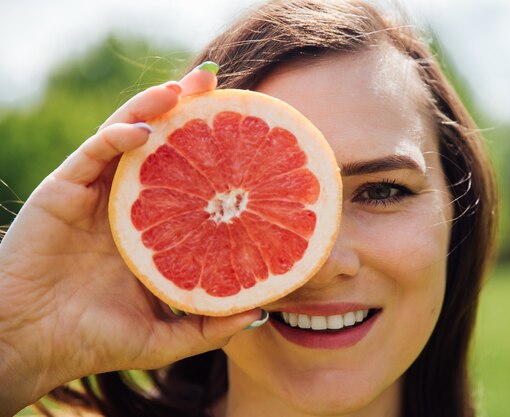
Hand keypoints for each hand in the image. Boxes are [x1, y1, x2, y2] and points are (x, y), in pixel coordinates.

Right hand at [0, 65, 262, 414]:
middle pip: (160, 146)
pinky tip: (143, 129)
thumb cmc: (96, 342)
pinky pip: (92, 153)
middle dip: (185, 112)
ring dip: (153, 107)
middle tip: (215, 83)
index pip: (186, 179)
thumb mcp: (166, 337)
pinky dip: (116, 136)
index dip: (210, 152)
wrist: (31, 345)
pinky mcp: (63, 190)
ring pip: (126, 137)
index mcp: (151, 229)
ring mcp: (95, 194)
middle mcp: (126, 204)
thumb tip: (261, 312)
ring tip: (184, 87)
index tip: (246, 131)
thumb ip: (210, 325)